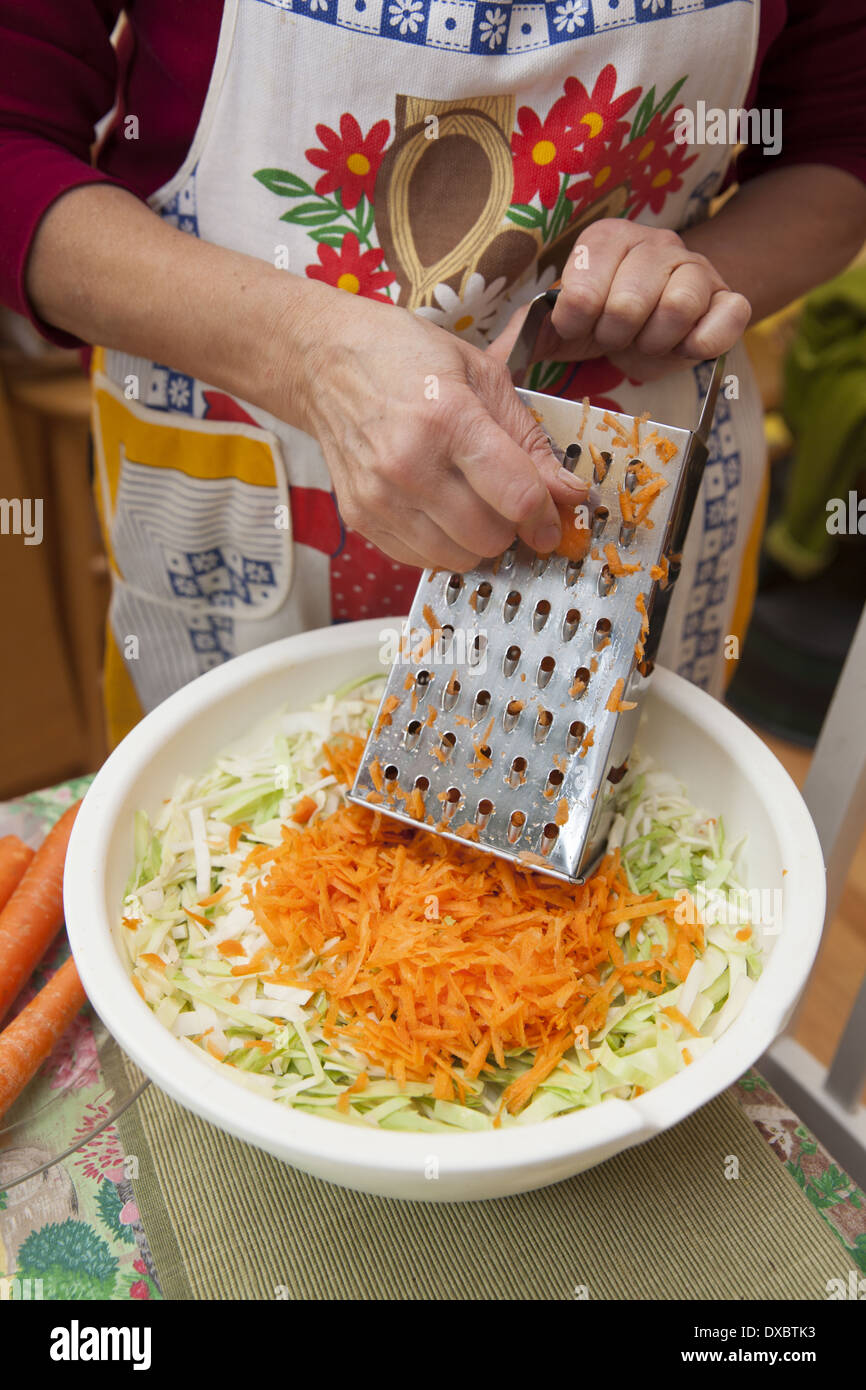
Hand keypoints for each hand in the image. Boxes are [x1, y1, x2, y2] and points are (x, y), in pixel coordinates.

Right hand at [294, 287, 589, 570]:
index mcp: (448, 420)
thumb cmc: (408, 359)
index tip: (552, 519)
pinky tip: (438, 510)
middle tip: (505, 501)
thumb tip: (570, 494)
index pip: (516, 497)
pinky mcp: (359, 517)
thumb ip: (529, 441)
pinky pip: (421, 559)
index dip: (546, 516)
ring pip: (457, 558)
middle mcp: (409, 465)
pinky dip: (441, 545)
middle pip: (489, 537)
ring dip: (476, 541)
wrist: (325, 363)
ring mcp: (379, 497)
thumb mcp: (483, 377)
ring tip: (471, 504)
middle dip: (510, 527)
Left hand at [488, 219, 750, 382]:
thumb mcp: (562, 328)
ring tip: (648, 343)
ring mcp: (697, 267)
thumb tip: (489, 363)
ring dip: (656, 341)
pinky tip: (684, 348)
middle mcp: (654, 242)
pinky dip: (702, 343)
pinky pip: (728, 316)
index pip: (584, 285)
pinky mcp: (730, 297)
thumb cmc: (605, 325)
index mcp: (606, 240)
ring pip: (679, 306)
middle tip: (617, 339)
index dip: (580, 322)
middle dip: (617, 335)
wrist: (663, 325)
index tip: (582, 329)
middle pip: (630, 301)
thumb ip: (528, 335)